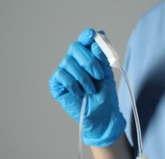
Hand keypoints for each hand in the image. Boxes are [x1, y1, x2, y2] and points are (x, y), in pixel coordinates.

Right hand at [49, 28, 125, 146]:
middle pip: (75, 48)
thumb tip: (97, 39)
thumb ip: (102, 58)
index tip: (92, 35)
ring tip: (92, 90)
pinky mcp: (57, 83)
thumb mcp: (107, 75)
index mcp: (88, 57)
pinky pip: (62, 75)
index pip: (84, 40)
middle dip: (89, 61)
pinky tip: (81, 93)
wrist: (102, 117)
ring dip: (84, 78)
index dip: (87, 36)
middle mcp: (74, 61)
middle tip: (99, 76)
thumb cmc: (105, 97)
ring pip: (69, 62)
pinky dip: (74, 84)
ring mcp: (64, 71)